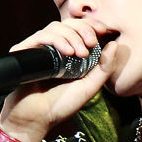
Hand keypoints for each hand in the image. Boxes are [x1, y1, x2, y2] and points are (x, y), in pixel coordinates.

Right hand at [0, 18, 117, 141]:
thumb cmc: (61, 105)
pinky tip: (67, 52)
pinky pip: (42, 36)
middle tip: (91, 42)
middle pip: (69, 24)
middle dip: (83, 29)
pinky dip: (57, 40)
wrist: (37, 118)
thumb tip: (114, 44)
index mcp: (70, 54)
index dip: (92, 25)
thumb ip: (104, 68)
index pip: (80, 29)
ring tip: (80, 53)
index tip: (104, 30)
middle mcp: (54, 49)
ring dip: (72, 36)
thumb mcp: (89, 87)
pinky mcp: (26, 50)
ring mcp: (40, 49)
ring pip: (56, 27)